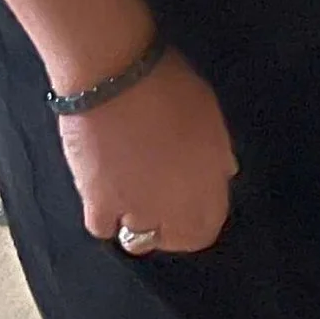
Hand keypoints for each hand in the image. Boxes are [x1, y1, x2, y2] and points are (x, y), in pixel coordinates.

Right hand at [58, 50, 238, 254]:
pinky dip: (104, 216)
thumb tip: (222, 173)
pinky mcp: (97, 206)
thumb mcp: (209, 115)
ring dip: (138, 222)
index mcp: (208, 181)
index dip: (202, 217)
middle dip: (174, 230)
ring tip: (130, 193)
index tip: (193, 203)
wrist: (115, 78)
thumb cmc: (169, 85)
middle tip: (163, 204)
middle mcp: (176, 205)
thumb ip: (216, 153)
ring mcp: (136, 209)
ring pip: (139, 239)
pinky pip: (103, 227)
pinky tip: (103, 194)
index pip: (210, 225)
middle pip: (180, 240)